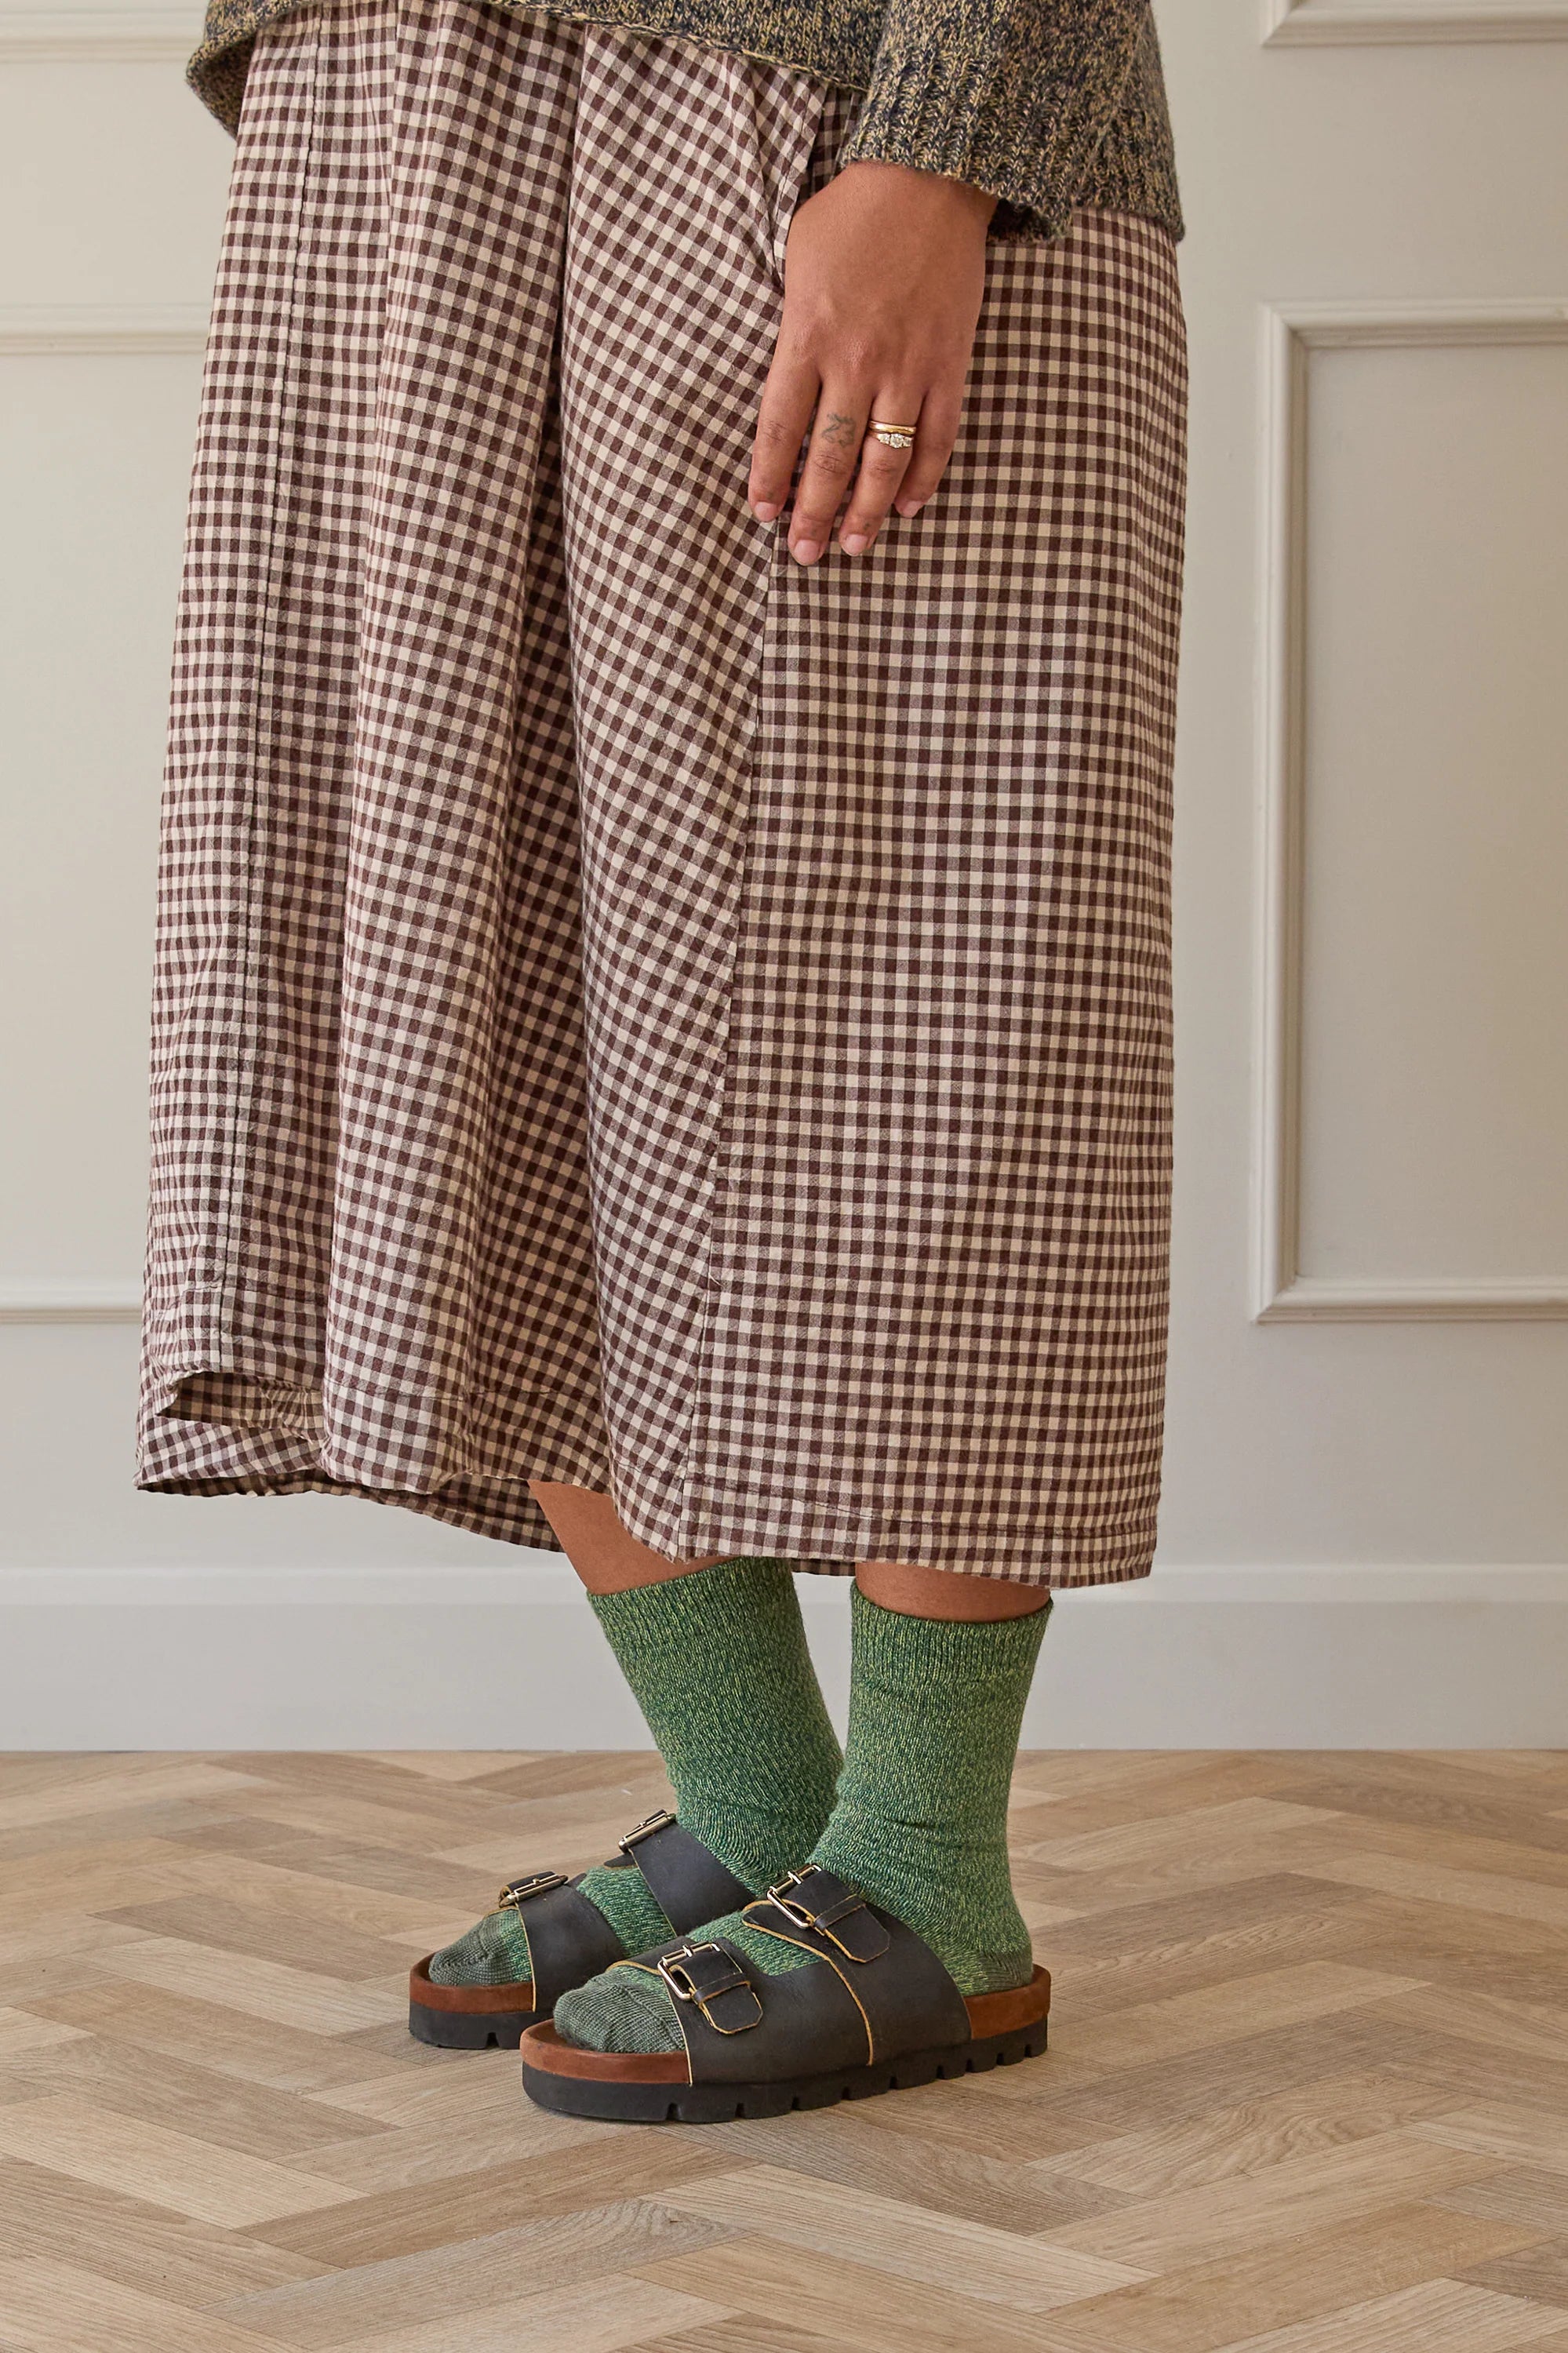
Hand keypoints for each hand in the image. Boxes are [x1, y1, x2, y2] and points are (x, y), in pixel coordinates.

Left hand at [749, 160, 995, 563]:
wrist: (930, 177)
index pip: (781, 426)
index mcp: (808, 334)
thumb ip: (791, 328)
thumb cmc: (852, 215)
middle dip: (815, 513)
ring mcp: (908, 364)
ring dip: (868, 510)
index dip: (770, 478)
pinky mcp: (949, 363)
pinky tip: (906, 506)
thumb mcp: (796, 260)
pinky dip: (922, 477)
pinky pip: (937, 436)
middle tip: (806, 553)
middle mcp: (857, 358)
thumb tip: (787, 389)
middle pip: (831, 457)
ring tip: (856, 546)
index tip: (764, 514)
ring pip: (885, 459)